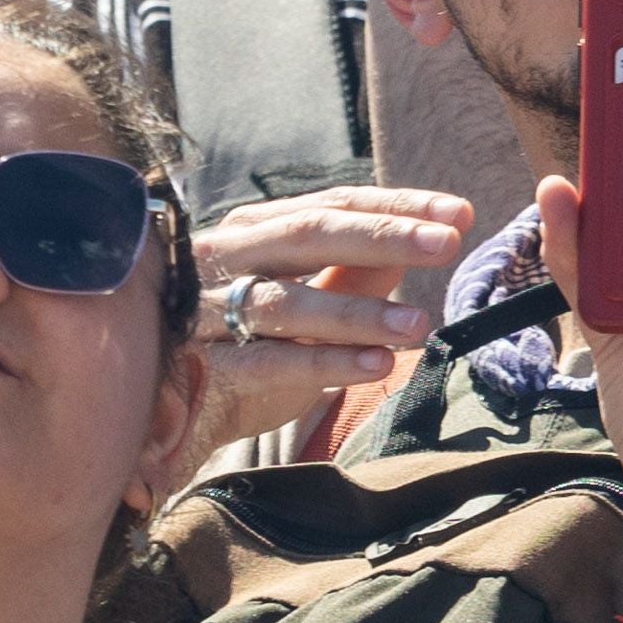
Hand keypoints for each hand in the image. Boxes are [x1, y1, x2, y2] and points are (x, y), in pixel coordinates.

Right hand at [182, 186, 472, 453]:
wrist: (165, 416)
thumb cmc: (245, 349)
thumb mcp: (308, 304)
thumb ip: (355, 273)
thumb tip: (426, 237)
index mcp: (252, 231)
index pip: (329, 206)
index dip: (394, 206)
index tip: (457, 212)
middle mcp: (224, 259)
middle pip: (307, 235)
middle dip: (381, 236)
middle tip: (445, 242)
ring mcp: (207, 312)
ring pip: (287, 303)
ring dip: (358, 312)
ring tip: (419, 323)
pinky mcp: (203, 368)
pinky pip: (269, 362)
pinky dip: (326, 363)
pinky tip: (378, 366)